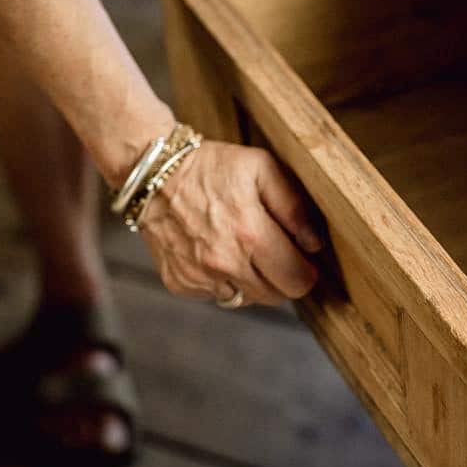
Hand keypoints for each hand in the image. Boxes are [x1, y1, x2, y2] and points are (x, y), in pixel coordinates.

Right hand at [138, 141, 321, 306]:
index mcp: (250, 235)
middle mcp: (225, 263)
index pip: (296, 281)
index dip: (306, 272)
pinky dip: (223, 281)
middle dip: (281, 278)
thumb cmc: (211, 167)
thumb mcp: (261, 168)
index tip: (302, 259)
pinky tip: (217, 253)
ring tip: (243, 249)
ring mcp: (200, 277)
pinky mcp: (181, 283)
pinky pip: (217, 295)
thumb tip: (313, 244)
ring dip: (253, 281)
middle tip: (274, 252)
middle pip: (275, 296)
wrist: (152, 174)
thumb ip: (293, 207)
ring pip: (247, 299)